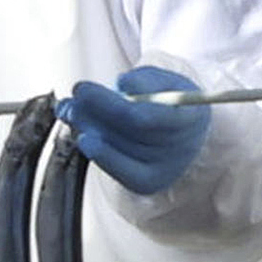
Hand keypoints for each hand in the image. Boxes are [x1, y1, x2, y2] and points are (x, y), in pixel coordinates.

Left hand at [56, 65, 211, 195]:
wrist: (179, 132)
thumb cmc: (168, 102)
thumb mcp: (164, 81)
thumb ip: (145, 79)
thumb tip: (124, 83)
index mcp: (190, 116)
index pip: (150, 115)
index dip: (111, 103)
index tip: (82, 90)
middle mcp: (181, 147)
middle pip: (129, 131)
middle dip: (93, 111)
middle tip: (74, 95)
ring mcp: (165, 168)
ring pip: (119, 146)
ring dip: (87, 126)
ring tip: (70, 109)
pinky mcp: (147, 182)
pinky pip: (118, 170)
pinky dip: (98, 153)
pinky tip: (83, 138)